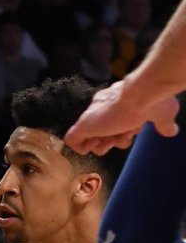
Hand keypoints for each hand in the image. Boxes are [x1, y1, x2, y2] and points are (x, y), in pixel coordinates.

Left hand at [63, 78, 179, 153]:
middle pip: (101, 133)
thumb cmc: (153, 100)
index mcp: (116, 104)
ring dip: (105, 146)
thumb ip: (163, 123)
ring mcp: (91, 118)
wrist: (141, 95)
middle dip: (114, 141)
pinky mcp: (82, 126)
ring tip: (115, 136)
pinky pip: (73, 142)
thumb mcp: (163, 113)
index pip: (114, 124)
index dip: (124, 133)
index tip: (134, 130)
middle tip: (122, 135)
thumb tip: (170, 130)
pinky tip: (98, 141)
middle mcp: (101, 110)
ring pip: (90, 139)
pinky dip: (84, 148)